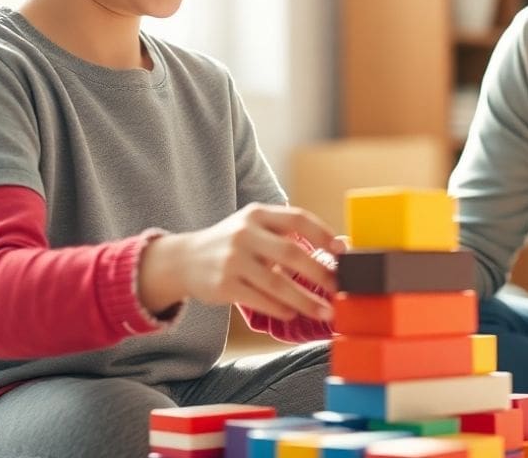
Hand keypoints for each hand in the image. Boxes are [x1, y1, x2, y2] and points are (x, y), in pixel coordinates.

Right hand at [140, 203, 338, 320]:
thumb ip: (288, 234)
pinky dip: (280, 309)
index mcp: (258, 214)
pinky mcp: (224, 286)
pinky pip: (260, 300)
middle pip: (291, 254)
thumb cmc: (233, 244)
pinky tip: (293, 314)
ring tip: (326, 311)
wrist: (183, 260)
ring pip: (277, 284)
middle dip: (320, 273)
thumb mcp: (255, 228)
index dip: (323, 234)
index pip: (297, 219)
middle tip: (340, 288)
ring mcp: (232, 260)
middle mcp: (245, 234)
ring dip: (306, 301)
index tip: (343, 252)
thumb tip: (339, 248)